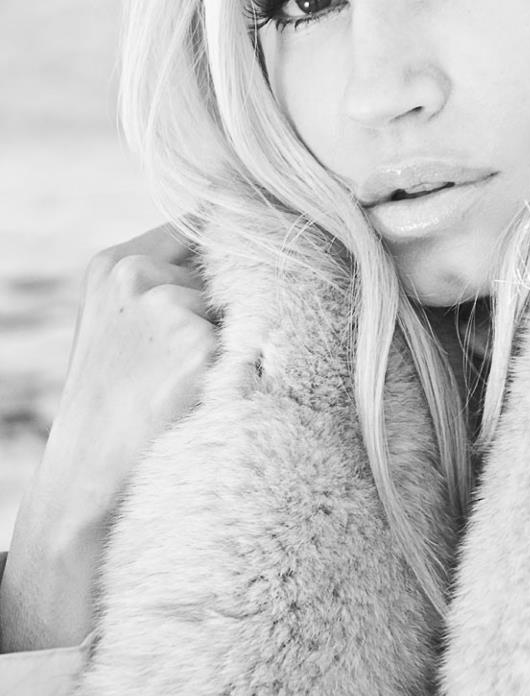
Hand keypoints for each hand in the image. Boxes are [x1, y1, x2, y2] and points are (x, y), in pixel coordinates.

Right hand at [0, 224, 219, 650]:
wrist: (88, 475)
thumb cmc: (112, 401)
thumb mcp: (120, 324)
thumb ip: (167, 280)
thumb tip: (249, 250)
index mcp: (117, 263)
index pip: (201, 220)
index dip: (239, 235)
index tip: (274, 238)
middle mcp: (141, 277)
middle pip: (230, 266)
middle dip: (233, 302)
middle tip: (205, 348)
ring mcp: (171, 310)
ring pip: (243, 310)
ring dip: (235, 342)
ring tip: (190, 384)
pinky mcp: (200, 350)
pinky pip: (248, 347)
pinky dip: (241, 371)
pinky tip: (204, 397)